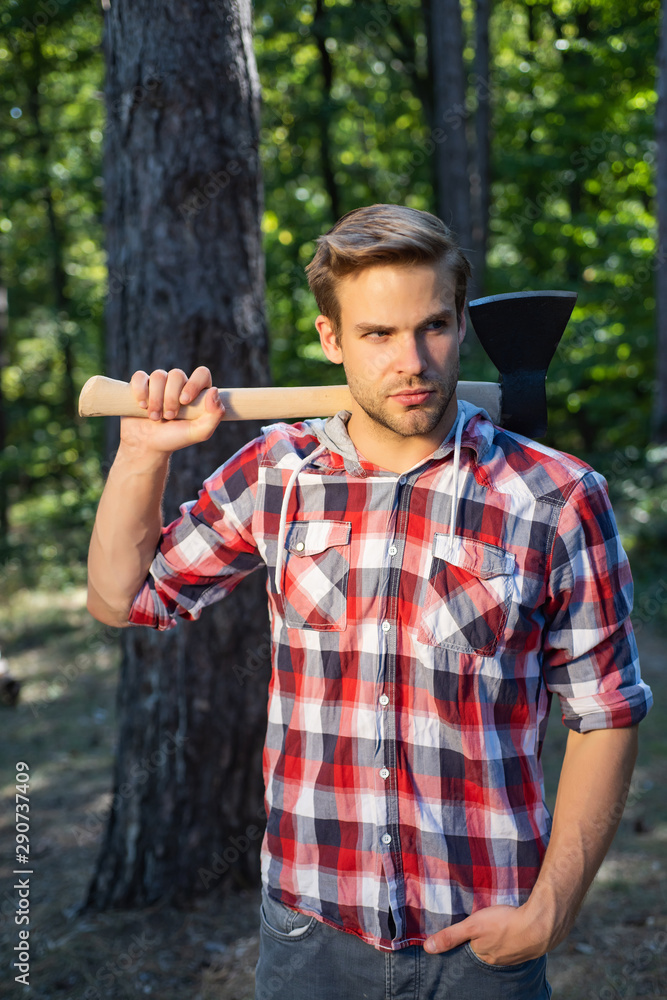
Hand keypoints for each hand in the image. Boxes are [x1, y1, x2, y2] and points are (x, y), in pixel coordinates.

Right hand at [120, 366, 224, 455]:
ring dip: (156, 399)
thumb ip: (214, 415)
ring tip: (155, 417)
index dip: (193, 384)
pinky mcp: (141, 386)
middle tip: (169, 417)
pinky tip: (142, 406)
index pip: (201, 374)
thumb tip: (214, 391)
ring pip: (158, 375)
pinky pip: (139, 376)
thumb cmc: (175, 438)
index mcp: (197, 393)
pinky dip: (140, 391)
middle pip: (177, 374)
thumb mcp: (199, 433)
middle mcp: (179, 385)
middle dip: (171, 398)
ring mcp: (159, 384)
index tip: (184, 401)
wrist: (148, 446)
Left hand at [423, 903, 550, 966]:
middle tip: (485, 926)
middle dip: (485, 939)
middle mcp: (500, 959)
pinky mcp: (531, 945)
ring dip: (501, 937)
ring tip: (499, 926)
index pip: (472, 949)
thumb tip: (428, 948)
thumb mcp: (472, 926)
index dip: (469, 940)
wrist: (540, 925)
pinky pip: (519, 941)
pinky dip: (516, 935)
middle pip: (488, 948)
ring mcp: (517, 954)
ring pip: (503, 946)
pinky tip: (517, 927)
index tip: (468, 931)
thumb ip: (451, 936)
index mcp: (485, 956)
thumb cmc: (504, 924)